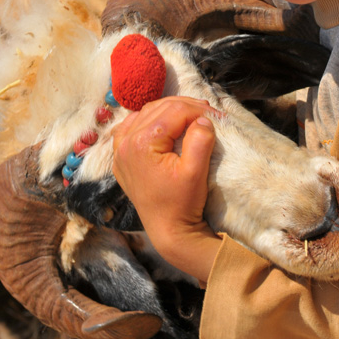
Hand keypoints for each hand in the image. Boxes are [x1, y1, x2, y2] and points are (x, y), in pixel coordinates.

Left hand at [111, 96, 222, 284]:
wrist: (168, 230)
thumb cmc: (182, 203)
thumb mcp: (196, 172)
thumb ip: (200, 140)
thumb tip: (203, 119)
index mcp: (142, 143)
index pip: (175, 111)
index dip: (199, 110)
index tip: (219, 116)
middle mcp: (125, 143)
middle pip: (159, 108)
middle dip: (187, 108)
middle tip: (209, 113)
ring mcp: (120, 151)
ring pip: (145, 113)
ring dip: (169, 111)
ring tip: (192, 116)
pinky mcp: (121, 158)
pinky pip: (132, 127)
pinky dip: (149, 120)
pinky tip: (165, 124)